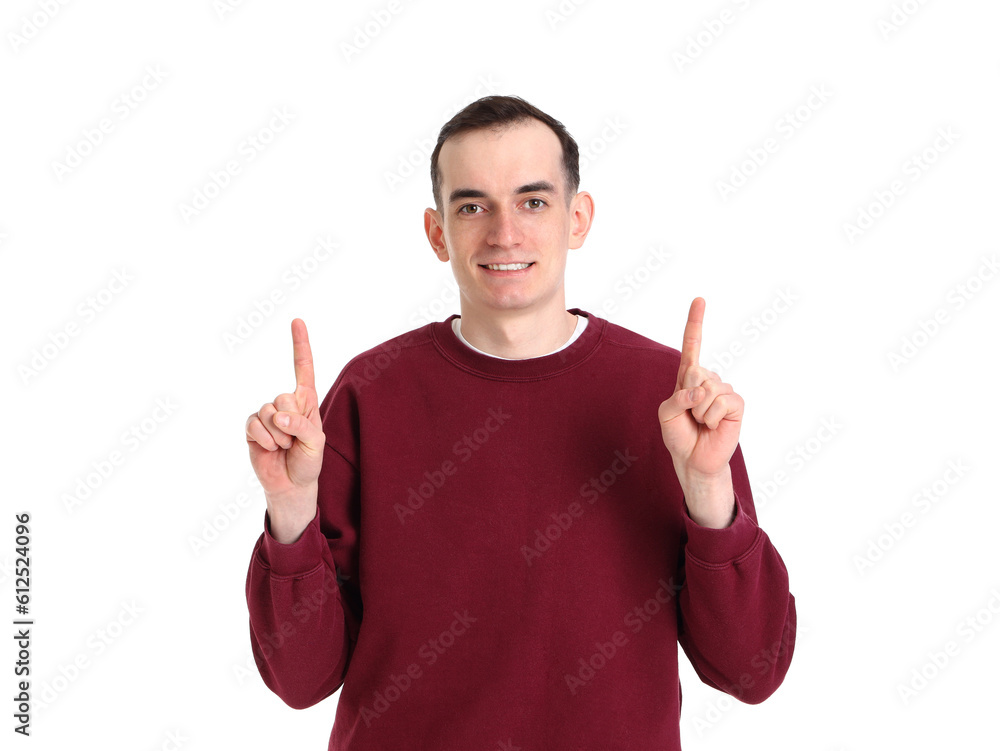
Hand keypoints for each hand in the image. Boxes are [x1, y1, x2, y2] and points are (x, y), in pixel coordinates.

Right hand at [245, 318, 325, 542]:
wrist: (290, 484)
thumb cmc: (308, 461)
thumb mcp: (316, 443)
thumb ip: (302, 425)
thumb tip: (278, 417)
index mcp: (306, 401)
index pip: (303, 368)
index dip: (300, 344)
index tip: (296, 320)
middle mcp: (286, 403)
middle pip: (283, 396)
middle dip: (291, 422)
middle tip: (295, 440)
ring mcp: (267, 414)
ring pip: (268, 411)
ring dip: (279, 435)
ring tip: (284, 447)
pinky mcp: (251, 426)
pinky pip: (254, 424)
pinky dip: (263, 439)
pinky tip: (269, 448)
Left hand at [657, 298, 743, 522]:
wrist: (693, 460)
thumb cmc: (679, 435)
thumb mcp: (665, 414)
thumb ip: (677, 398)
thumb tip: (701, 392)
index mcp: (688, 377)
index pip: (692, 346)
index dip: (696, 323)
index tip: (700, 299)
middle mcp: (708, 379)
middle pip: (693, 372)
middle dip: (686, 397)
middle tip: (690, 416)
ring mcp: (724, 390)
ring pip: (707, 390)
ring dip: (698, 412)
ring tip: (701, 423)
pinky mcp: (736, 404)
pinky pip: (721, 402)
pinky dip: (711, 418)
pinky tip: (713, 426)